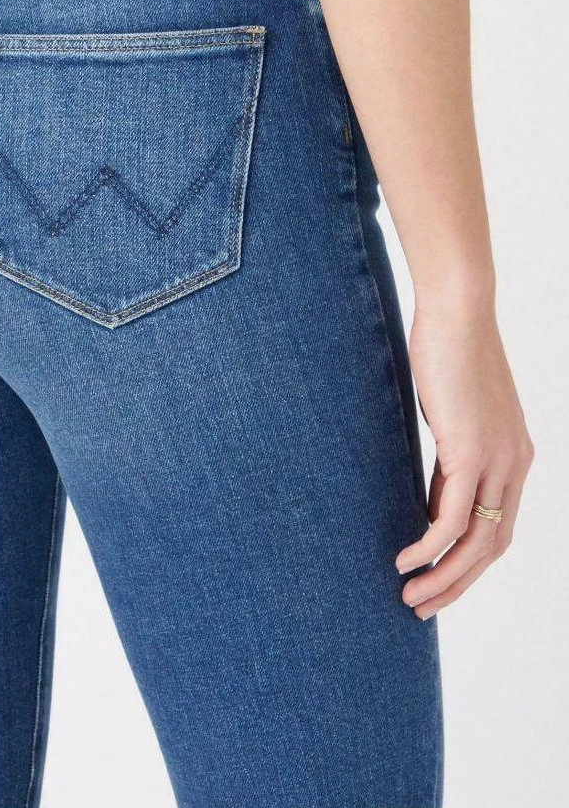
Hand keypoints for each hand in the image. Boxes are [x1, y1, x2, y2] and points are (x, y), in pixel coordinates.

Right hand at [395, 292, 533, 618]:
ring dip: (444, 576)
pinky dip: (430, 546)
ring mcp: (496, 459)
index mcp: (515, 456)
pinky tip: (406, 558)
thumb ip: (451, 458)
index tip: (438, 581)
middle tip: (422, 606)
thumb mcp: (454, 415)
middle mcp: (515, 464)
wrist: (457, 313)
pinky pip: (451, 517)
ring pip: (476, 541)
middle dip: (458, 583)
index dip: (470, 563)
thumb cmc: (449, 353)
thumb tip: (433, 495)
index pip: (499, 527)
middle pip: (493, 546)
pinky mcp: (470, 451)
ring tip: (410, 596)